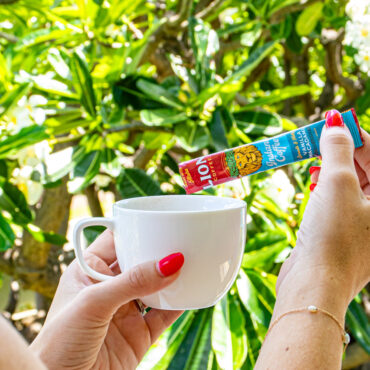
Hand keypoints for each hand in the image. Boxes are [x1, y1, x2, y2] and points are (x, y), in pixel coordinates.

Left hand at [30, 230, 183, 368]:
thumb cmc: (59, 343)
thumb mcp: (93, 303)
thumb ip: (133, 282)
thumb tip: (171, 262)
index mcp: (90, 271)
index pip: (117, 241)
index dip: (136, 230)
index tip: (160, 221)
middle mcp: (109, 288)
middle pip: (140, 261)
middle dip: (159, 251)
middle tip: (182, 240)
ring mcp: (125, 311)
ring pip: (155, 286)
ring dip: (171, 277)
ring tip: (191, 262)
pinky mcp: (139, 334)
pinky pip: (165, 314)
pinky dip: (179, 303)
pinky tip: (192, 291)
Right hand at [277, 110, 369, 305]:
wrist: (315, 283)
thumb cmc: (332, 236)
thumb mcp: (337, 183)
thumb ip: (338, 148)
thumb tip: (335, 122)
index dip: (355, 133)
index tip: (334, 120)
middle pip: (366, 167)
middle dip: (343, 149)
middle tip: (319, 136)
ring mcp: (364, 222)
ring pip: (351, 182)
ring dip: (333, 167)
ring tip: (316, 158)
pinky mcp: (345, 231)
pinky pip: (340, 199)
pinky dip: (327, 186)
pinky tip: (314, 181)